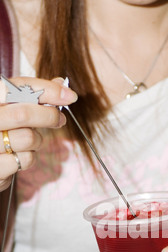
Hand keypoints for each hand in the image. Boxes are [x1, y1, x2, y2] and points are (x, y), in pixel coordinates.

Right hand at [0, 76, 77, 190]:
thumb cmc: (2, 132)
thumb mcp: (13, 110)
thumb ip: (33, 97)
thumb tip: (61, 83)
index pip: (16, 87)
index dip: (46, 90)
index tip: (69, 95)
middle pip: (23, 114)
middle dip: (49, 116)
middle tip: (60, 120)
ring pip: (27, 138)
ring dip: (37, 141)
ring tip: (30, 141)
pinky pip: (24, 159)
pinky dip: (28, 158)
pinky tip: (18, 156)